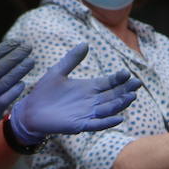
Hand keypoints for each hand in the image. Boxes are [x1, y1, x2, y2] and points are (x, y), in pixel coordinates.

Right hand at [0, 37, 34, 141]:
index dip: (4, 48)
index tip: (17, 42)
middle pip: (1, 66)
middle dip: (16, 55)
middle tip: (28, 47)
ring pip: (7, 80)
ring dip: (20, 70)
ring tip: (31, 61)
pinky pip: (7, 97)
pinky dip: (15, 89)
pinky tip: (23, 82)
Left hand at [8, 44, 141, 143]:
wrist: (31, 110)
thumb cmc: (44, 92)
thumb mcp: (58, 71)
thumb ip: (71, 59)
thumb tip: (85, 44)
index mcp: (88, 88)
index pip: (108, 83)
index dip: (118, 79)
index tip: (127, 73)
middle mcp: (91, 101)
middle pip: (113, 95)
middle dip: (125, 90)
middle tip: (138, 84)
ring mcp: (87, 113)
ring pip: (108, 109)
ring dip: (120, 104)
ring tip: (132, 97)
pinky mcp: (80, 124)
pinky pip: (97, 124)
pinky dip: (108, 122)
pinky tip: (119, 118)